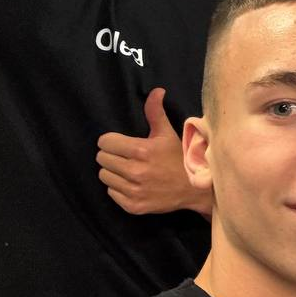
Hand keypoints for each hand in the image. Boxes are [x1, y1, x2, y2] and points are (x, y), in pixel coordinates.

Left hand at [97, 88, 210, 215]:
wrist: (193, 189)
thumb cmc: (178, 158)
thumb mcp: (167, 133)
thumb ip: (155, 112)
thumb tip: (156, 90)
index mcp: (141, 150)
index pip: (105, 142)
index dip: (112, 141)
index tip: (122, 143)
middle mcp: (135, 171)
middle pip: (102, 159)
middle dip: (112, 155)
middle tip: (126, 156)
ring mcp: (133, 191)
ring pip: (104, 176)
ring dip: (114, 172)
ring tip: (129, 170)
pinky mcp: (133, 206)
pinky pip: (111, 192)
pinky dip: (119, 188)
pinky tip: (133, 183)